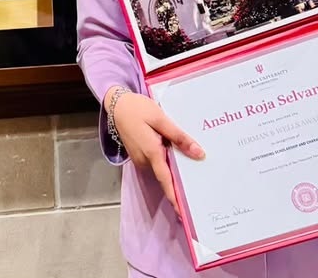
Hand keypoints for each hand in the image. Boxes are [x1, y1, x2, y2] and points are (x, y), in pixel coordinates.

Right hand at [106, 89, 204, 215]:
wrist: (117, 104)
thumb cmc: (138, 109)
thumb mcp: (160, 118)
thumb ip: (179, 137)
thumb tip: (199, 154)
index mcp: (152, 152)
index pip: (167, 181)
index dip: (175, 198)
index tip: (184, 214)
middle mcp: (145, 161)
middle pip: (166, 176)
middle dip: (180, 183)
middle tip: (200, 185)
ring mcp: (140, 159)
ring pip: (161, 168)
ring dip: (173, 170)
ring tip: (192, 166)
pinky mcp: (138, 155)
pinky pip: (155, 162)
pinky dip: (165, 162)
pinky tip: (175, 154)